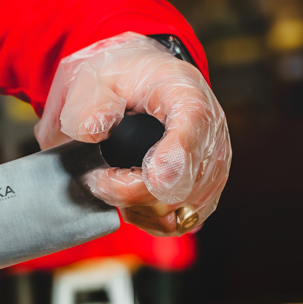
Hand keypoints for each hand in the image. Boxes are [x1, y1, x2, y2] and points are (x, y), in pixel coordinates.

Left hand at [34, 33, 230, 235]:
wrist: (138, 90)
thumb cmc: (121, 82)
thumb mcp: (97, 78)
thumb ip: (91, 102)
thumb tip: (95, 129)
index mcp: (188, 96)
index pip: (193, 131)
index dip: (174, 159)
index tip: (151, 177)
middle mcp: (211, 136)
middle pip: (180, 186)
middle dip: (130, 190)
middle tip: (96, 176)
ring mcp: (212, 170)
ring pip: (175, 212)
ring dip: (135, 207)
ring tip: (112, 181)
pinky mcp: (203, 196)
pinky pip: (176, 225)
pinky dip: (147, 219)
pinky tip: (129, 199)